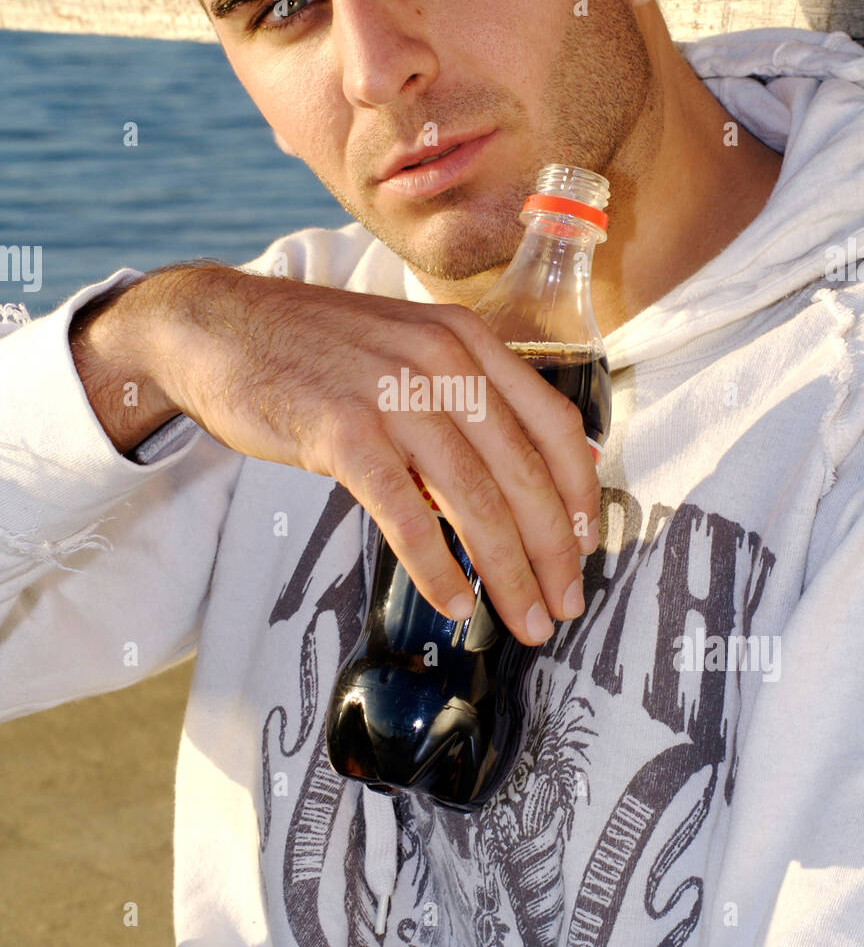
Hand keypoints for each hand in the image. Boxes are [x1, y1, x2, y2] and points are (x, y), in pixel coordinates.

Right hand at [153, 267, 600, 645]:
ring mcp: (394, 393)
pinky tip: (454, 601)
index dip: (579, 496)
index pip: (554, 425)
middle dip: (553, 551)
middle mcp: (444, 361)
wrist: (219, 326)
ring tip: (523, 619)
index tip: (586, 548)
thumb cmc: (316, 351)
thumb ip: (462, 400)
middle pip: (523, 472)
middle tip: (564, 607)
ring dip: (508, 572)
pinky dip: (436, 567)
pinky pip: (406, 513)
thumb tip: (513, 479)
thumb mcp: (406, 352)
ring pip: (475, 499)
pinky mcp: (344, 431)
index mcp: (468, 340)